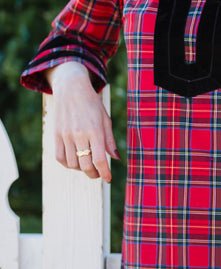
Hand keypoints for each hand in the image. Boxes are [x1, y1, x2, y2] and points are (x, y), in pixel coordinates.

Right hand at [47, 62, 119, 182]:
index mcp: (95, 130)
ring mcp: (66, 135)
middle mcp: (79, 134)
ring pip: (72, 164)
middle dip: (93, 174)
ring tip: (87, 165)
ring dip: (81, 169)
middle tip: (98, 174)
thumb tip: (116, 159)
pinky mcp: (56, 135)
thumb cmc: (92, 104)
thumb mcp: (105, 120)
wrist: (71, 89)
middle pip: (85, 165)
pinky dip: (68, 164)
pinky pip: (60, 157)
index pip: (100, 159)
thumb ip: (110, 140)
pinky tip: (75, 161)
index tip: (108, 179)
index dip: (105, 173)